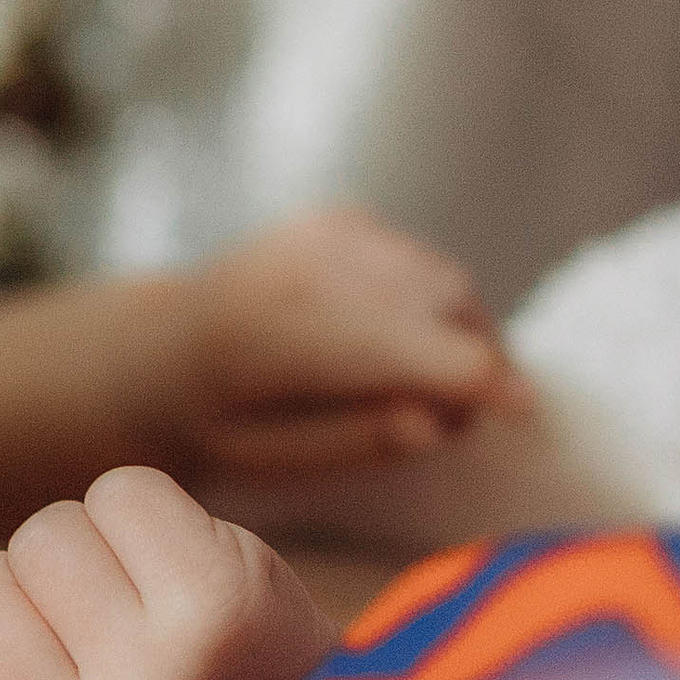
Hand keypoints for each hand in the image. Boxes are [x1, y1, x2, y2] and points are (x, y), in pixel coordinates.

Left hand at [169, 208, 520, 477]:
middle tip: (447, 420)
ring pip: (444, 279)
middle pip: (450, 305)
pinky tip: (389, 342)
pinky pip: (420, 263)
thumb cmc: (212, 421)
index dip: (488, 383)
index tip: (525, 412)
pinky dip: (429, 304)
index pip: (423, 350)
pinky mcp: (341, 219)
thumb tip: (438, 422)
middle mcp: (313, 265)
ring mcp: (328, 231)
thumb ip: (352, 442)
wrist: (154, 348)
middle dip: (475, 363)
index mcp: (287, 335)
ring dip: (459, 333)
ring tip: (415, 386)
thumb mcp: (266, 459)